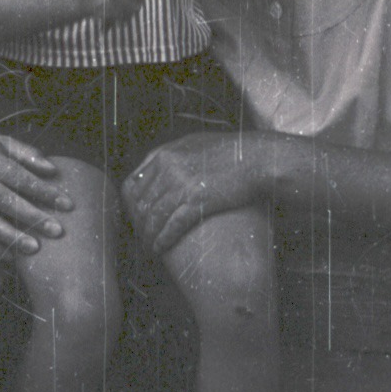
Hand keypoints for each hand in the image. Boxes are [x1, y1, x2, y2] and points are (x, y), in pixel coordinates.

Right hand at [0, 128, 73, 258]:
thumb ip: (26, 153)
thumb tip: (53, 171)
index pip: (21, 178)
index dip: (45, 192)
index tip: (68, 204)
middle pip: (7, 202)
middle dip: (34, 217)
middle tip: (58, 231)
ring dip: (12, 237)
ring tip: (35, 248)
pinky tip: (12, 257)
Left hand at [122, 132, 266, 254]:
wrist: (258, 157)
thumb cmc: (231, 151)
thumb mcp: (195, 143)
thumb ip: (173, 153)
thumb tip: (158, 163)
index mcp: (165, 154)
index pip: (134, 183)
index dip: (132, 204)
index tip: (136, 217)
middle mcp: (168, 168)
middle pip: (142, 202)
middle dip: (139, 223)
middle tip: (141, 237)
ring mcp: (181, 184)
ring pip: (153, 216)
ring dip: (148, 235)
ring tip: (148, 247)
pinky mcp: (197, 201)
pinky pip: (171, 225)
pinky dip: (162, 240)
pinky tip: (159, 249)